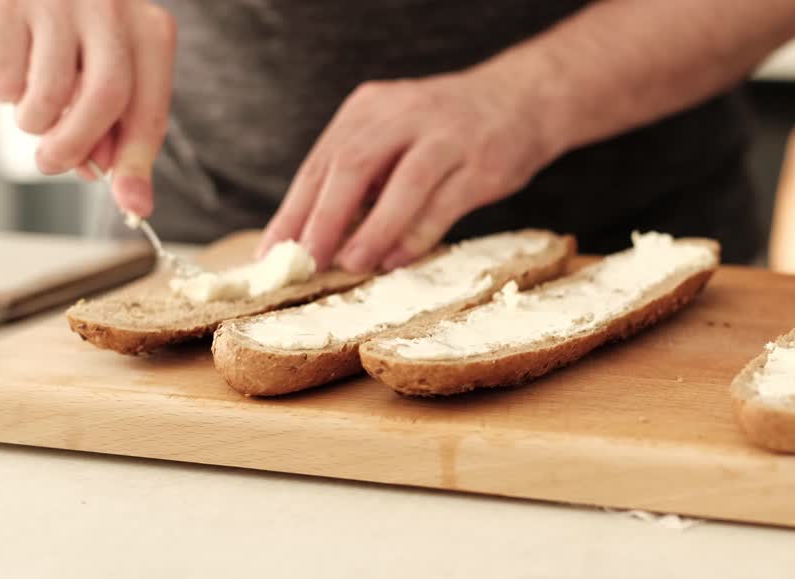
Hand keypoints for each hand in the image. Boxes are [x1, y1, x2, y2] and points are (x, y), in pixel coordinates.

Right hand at [0, 0, 176, 217]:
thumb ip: (118, 132)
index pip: (150, 110)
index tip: (132, 206)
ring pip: (49, 96)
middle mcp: (111, 8)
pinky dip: (3, 94)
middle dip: (77, 146)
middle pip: (106, 99)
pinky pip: (4, 81)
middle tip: (52, 164)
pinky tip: (10, 71)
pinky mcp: (4, 5)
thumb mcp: (104, 75)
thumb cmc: (70, 38)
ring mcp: (58, 1)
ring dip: (35, 122)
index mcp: (150, 31)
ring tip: (33, 106)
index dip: (138, 164)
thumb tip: (130, 197)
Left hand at [260, 72, 558, 271]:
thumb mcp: (395, 132)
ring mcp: (446, 137)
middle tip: (305, 261)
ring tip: (350, 264)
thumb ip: (360, 175)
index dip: (294, 210)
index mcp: (370, 108)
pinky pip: (443, 204)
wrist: (523, 98)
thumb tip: (314, 237)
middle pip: (352, 166)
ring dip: (372, 229)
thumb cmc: (447, 129)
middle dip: (324, 218)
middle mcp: (405, 115)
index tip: (271, 254)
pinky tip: (395, 259)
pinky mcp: (481, 164)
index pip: (321, 162)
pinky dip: (416, 235)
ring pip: (402, 185)